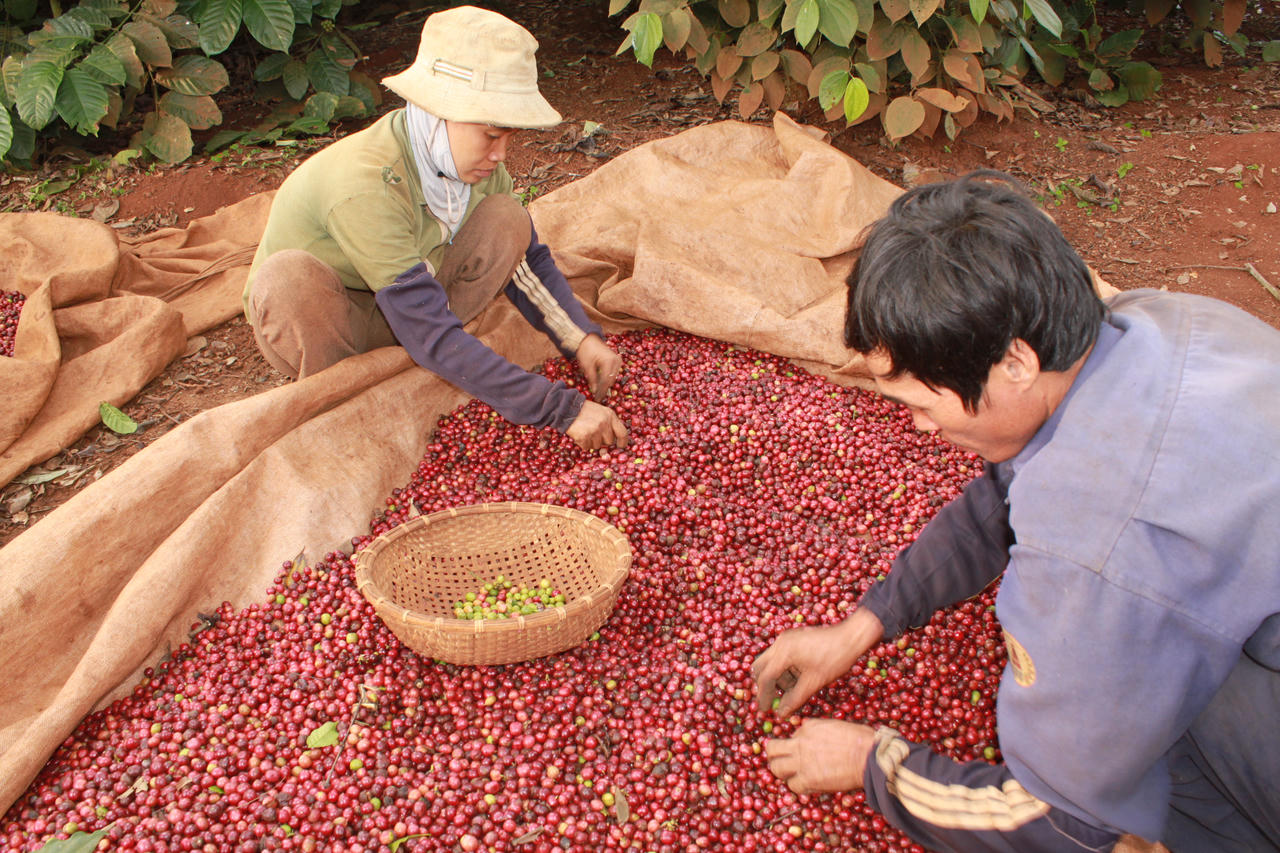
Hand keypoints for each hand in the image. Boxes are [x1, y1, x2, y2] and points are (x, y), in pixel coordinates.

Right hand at [566, 400, 628, 450]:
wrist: (567, 408)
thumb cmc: (584, 410)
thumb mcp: (601, 411)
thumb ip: (608, 423)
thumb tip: (613, 440)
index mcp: (610, 415)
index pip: (622, 432)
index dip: (623, 441)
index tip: (621, 446)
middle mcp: (604, 423)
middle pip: (609, 441)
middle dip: (602, 440)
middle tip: (593, 433)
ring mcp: (595, 430)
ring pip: (597, 446)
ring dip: (591, 442)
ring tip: (585, 431)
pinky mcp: (585, 437)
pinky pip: (586, 447)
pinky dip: (582, 443)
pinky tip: (579, 434)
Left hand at [576, 333, 622, 400]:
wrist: (587, 339)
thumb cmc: (585, 350)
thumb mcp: (587, 366)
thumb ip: (592, 379)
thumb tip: (595, 391)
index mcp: (609, 361)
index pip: (606, 381)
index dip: (602, 391)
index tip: (597, 399)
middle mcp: (616, 360)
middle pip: (611, 380)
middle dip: (604, 388)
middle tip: (597, 396)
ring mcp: (618, 359)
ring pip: (613, 377)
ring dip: (606, 383)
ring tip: (598, 390)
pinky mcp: (616, 360)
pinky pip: (614, 372)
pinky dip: (608, 377)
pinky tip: (601, 382)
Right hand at [752, 608, 883, 717]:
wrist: (851, 637)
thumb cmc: (834, 659)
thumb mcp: (814, 683)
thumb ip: (794, 699)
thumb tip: (780, 714)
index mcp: (784, 652)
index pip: (765, 677)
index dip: (763, 696)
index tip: (764, 710)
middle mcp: (780, 643)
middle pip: (760, 667)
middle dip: (765, 685)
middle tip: (773, 701)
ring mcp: (786, 639)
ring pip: (771, 662)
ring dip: (777, 678)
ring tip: (795, 690)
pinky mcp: (793, 639)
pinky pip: (780, 656)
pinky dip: (785, 670)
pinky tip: (799, 678)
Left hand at [765, 718, 876, 793]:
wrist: (868, 756)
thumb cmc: (860, 739)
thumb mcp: (835, 724)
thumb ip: (818, 729)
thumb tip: (810, 732)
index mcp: (808, 727)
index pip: (792, 734)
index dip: (796, 743)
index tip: (802, 750)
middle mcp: (800, 743)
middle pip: (771, 749)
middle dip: (773, 756)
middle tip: (779, 761)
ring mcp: (802, 762)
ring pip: (776, 768)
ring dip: (781, 772)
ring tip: (789, 775)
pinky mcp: (808, 779)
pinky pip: (793, 786)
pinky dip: (798, 787)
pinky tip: (806, 785)